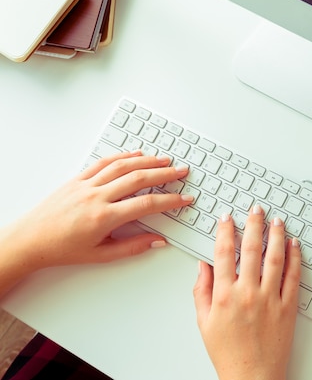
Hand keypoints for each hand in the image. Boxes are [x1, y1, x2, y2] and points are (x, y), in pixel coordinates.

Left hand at [1, 151, 192, 272]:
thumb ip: (132, 247)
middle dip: (164, 174)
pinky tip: (136, 154)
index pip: (146, 205)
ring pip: (122, 166)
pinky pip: (103, 162)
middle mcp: (96, 197)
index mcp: (104, 218)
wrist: (30, 240)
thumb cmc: (62, 249)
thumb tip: (157, 241)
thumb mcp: (101, 255)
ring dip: (147, 161)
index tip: (184, 199)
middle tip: (181, 171)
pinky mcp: (77, 179)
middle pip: (138, 179)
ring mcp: (86, 185)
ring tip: (165, 160)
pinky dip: (122, 156)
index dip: (170, 201)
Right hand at [193, 206, 301, 379]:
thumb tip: (202, 266)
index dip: (226, 231)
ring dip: (277, 235)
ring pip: (276, 258)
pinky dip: (295, 258)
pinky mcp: (288, 307)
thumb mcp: (204, 322)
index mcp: (225, 295)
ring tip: (277, 220)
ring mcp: (271, 299)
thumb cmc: (228, 353)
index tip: (227, 218)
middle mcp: (249, 293)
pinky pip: (293, 277)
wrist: (252, 376)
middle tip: (256, 209)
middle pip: (252, 249)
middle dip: (254, 224)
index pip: (225, 253)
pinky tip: (294, 245)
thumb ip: (202, 291)